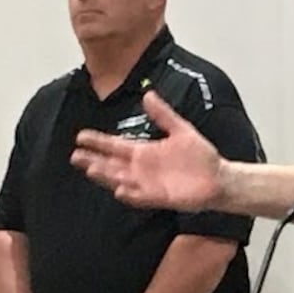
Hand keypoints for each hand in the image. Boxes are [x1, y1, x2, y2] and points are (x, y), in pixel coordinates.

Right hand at [72, 90, 221, 210]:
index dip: (98, 141)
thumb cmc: (199, 155)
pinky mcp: (159, 197)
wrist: (218, 177)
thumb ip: (163, 115)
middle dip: (93, 160)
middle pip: (111, 164)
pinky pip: (141, 197)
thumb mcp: (180, 129)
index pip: (115, 146)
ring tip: (90, 169)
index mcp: (144, 151)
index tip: (80, 136)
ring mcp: (148, 184)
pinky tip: (120, 189)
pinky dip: (130, 194)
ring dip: (105, 176)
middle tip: (75, 156)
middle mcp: (141, 169)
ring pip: (120, 180)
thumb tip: (147, 94)